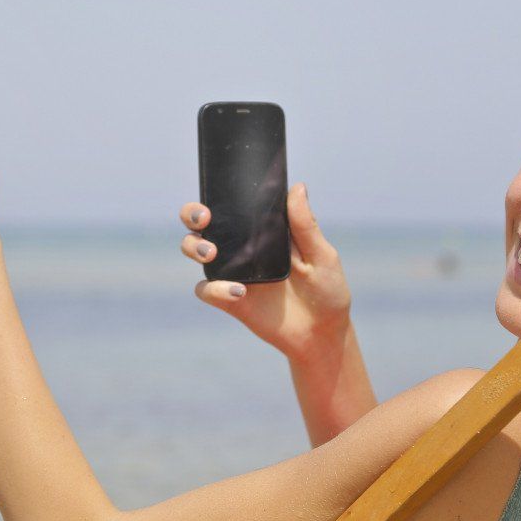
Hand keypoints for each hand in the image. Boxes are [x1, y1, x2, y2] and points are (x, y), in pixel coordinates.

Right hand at [181, 183, 350, 364]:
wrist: (322, 333)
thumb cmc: (327, 290)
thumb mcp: (321, 256)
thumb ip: (305, 225)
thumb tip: (297, 187)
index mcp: (265, 231)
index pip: (235, 205)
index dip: (218, 194)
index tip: (218, 191)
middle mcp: (243, 248)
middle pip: (203, 224)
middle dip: (193, 214)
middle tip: (205, 219)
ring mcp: (234, 272)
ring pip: (196, 250)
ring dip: (194, 247)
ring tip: (211, 253)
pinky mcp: (230, 300)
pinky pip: (208, 290)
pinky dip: (215, 288)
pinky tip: (239, 291)